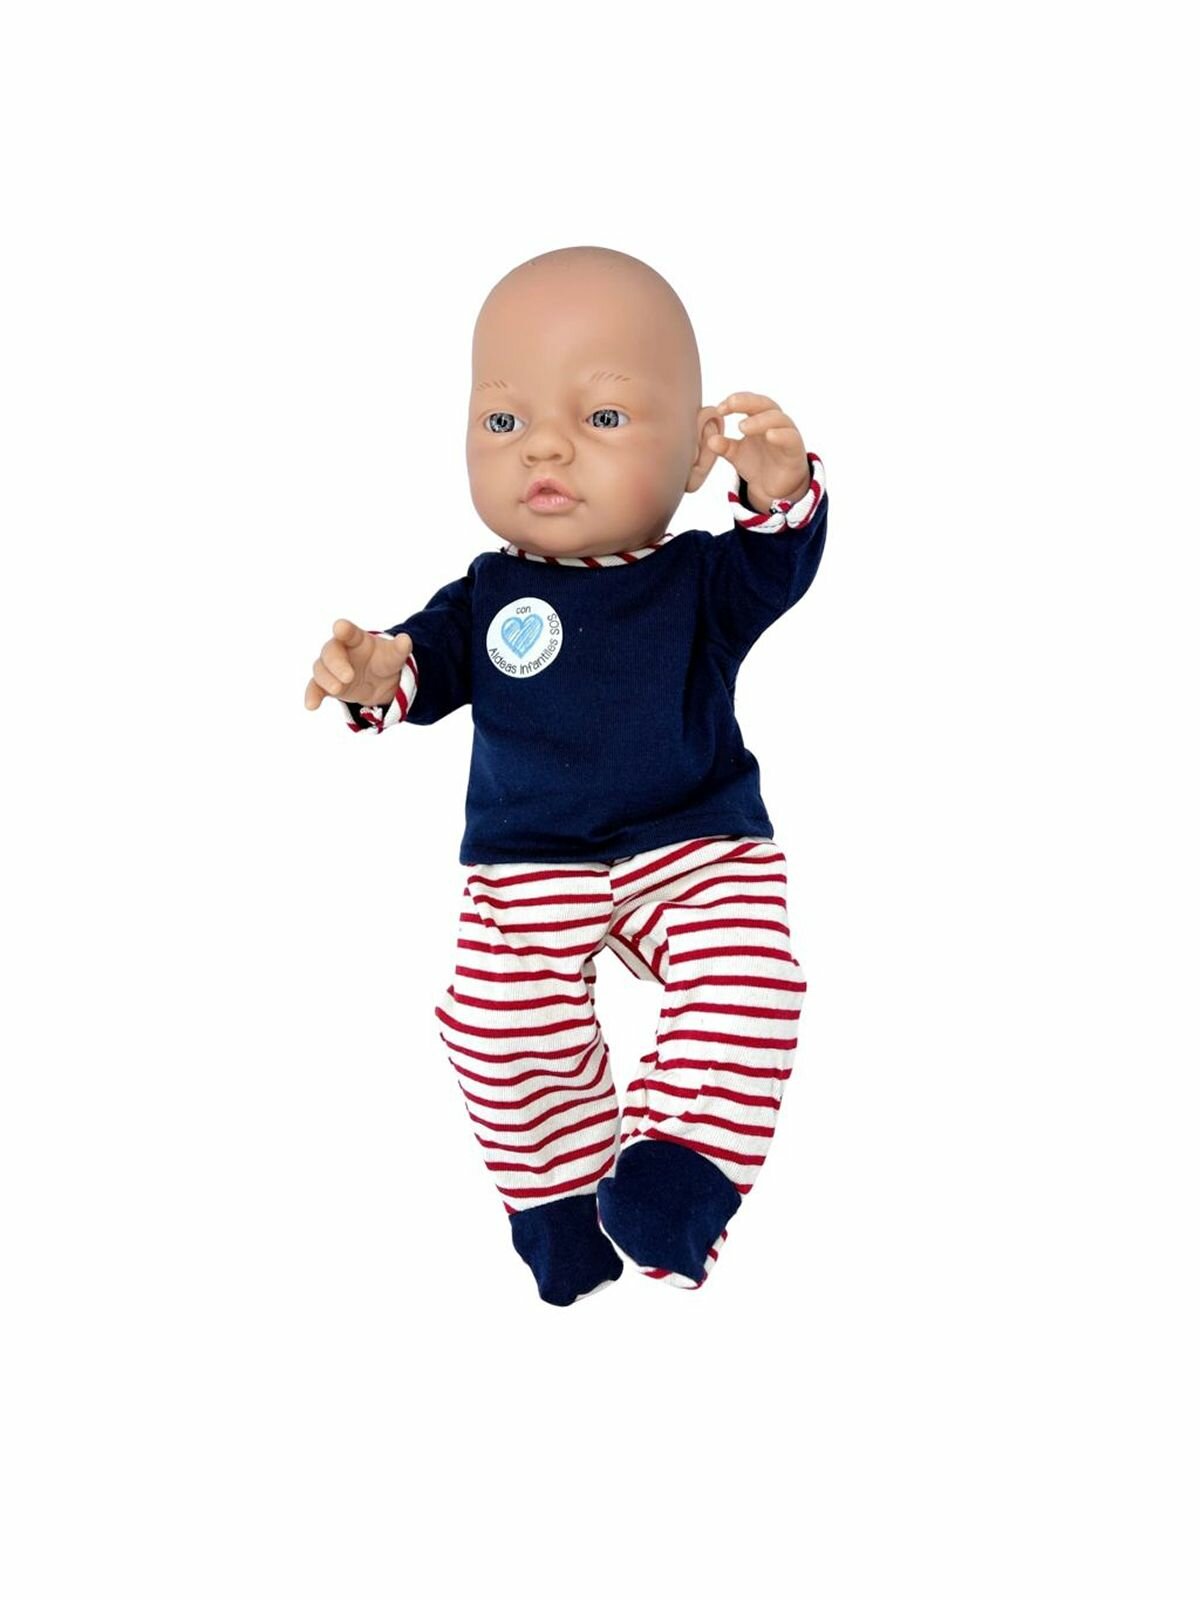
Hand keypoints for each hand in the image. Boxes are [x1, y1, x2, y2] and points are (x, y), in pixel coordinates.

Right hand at [304, 620, 412, 709]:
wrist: (379, 681)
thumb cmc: (383, 661)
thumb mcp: (394, 656)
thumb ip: (399, 649)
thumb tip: (406, 640)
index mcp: (355, 639)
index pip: (348, 631)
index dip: (344, 629)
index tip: (340, 628)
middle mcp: (339, 650)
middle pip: (330, 652)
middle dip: (337, 663)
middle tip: (349, 676)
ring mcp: (331, 668)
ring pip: (321, 670)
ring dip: (327, 680)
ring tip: (338, 690)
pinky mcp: (326, 685)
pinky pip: (314, 688)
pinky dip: (312, 695)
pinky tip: (311, 706)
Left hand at [706, 392, 810, 510]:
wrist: (774, 487)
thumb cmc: (758, 463)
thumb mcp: (736, 455)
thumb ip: (724, 446)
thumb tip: (710, 440)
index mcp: (759, 419)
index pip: (749, 402)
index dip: (735, 401)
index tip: (719, 408)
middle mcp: (775, 422)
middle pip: (764, 404)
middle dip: (746, 401)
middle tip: (730, 404)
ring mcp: (786, 433)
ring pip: (778, 418)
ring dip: (760, 420)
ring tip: (742, 426)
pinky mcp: (795, 449)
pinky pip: (790, 438)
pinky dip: (780, 435)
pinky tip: (769, 435)